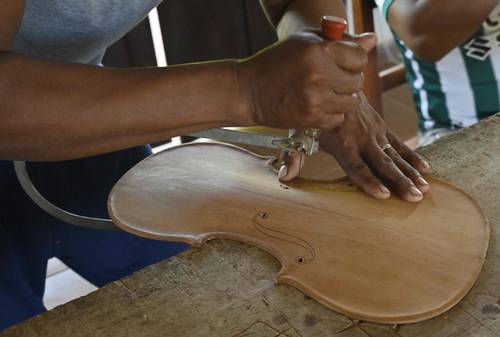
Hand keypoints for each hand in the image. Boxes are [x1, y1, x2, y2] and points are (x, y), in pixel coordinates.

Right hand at [235, 31, 375, 129]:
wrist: (248, 91)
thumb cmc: (277, 62)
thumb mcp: (305, 42)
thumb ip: (340, 40)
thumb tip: (372, 40)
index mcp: (318, 50)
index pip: (359, 57)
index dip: (353, 61)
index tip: (341, 63)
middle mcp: (318, 75)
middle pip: (357, 81)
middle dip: (347, 80)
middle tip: (329, 79)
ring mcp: (314, 99)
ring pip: (350, 102)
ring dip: (341, 98)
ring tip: (322, 92)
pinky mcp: (310, 119)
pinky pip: (337, 118)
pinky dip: (330, 114)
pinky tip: (315, 105)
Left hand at [280, 93, 430, 201]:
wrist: (331, 80)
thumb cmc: (312, 113)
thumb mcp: (300, 132)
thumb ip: (293, 156)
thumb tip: (284, 177)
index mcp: (341, 142)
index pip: (356, 166)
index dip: (368, 181)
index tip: (383, 195)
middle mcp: (361, 137)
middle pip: (381, 163)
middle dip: (399, 180)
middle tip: (413, 196)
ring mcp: (374, 132)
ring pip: (395, 155)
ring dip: (410, 172)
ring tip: (424, 188)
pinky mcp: (381, 127)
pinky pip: (400, 144)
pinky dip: (413, 156)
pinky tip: (427, 170)